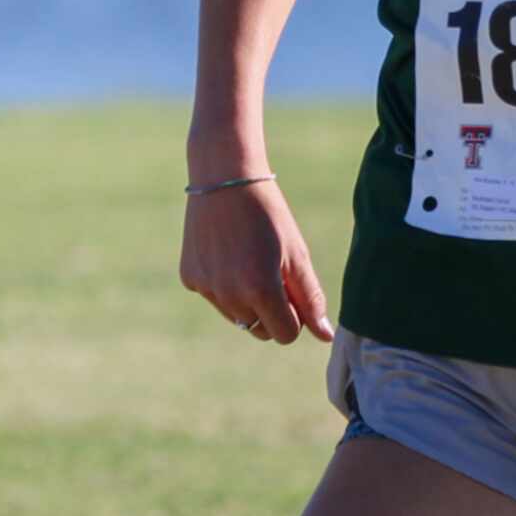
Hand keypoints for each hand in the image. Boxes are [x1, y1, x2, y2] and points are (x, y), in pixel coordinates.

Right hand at [179, 180, 334, 345]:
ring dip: (249, 301)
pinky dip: (226, 286)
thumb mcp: (297, 255)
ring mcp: (206, 289)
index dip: (296, 318)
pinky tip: (229, 253)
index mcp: (261, 290)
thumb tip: (325, 336)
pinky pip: (216, 298)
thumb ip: (310, 298)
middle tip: (276, 275)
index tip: (295, 293)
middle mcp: (229, 295)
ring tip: (252, 260)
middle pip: (260, 330)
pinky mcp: (190, 279)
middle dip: (273, 313)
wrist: (225, 179)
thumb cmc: (270, 216)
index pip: (286, 335)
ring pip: (237, 317)